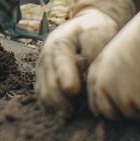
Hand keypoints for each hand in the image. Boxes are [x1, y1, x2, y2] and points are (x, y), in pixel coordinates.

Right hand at [35, 0, 135, 116]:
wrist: (87, 25)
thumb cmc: (96, 31)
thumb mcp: (97, 36)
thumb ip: (92, 54)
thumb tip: (88, 74)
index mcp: (60, 41)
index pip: (59, 60)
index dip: (65, 75)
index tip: (73, 91)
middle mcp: (46, 53)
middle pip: (48, 79)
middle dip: (60, 98)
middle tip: (73, 113)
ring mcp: (43, 65)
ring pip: (42, 90)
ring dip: (55, 104)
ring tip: (70, 115)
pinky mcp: (43, 75)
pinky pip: (42, 94)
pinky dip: (50, 105)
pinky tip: (63, 112)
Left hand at [87, 0, 139, 119]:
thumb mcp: (121, 50)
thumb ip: (116, 67)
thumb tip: (123, 82)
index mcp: (98, 68)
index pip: (94, 96)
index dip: (105, 103)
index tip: (117, 106)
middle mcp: (104, 83)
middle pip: (107, 112)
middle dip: (122, 111)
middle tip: (139, 104)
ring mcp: (119, 94)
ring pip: (128, 115)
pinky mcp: (138, 102)